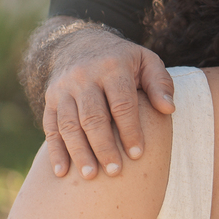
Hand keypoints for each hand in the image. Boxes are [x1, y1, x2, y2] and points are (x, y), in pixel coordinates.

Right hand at [43, 27, 174, 178]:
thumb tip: (169, 109)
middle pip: (93, 117)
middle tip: (116, 171)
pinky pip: (50, 127)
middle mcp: (84, 77)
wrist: (80, 42)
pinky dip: (55, 151)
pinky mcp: (49, 99)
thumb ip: (160, 83)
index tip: (137, 154)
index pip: (121, 104)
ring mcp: (63, 89)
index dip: (130, 130)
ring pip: (69, 125)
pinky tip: (61, 173)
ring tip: (91, 176)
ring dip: (79, 152)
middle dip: (104, 146)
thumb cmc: (123, 59)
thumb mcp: (146, 61)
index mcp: (112, 67)